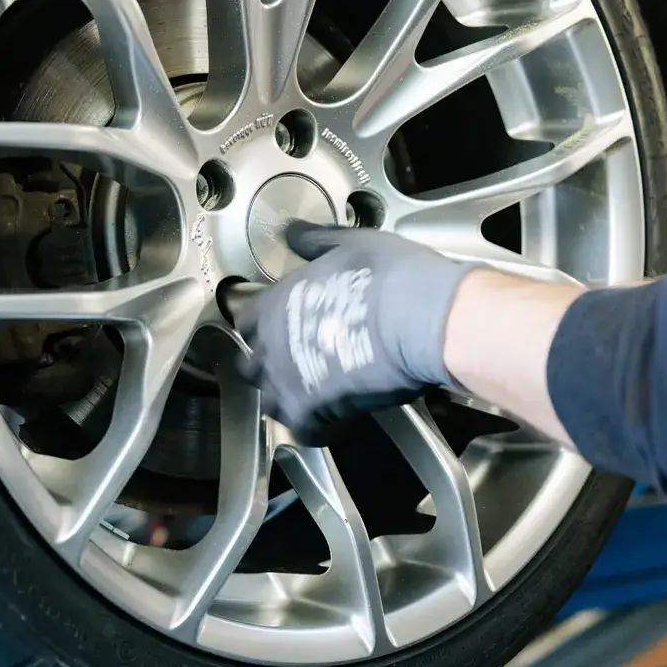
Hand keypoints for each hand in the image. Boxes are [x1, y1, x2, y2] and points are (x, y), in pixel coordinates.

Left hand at [234, 221, 476, 444]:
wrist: (421, 318)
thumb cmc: (392, 278)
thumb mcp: (350, 243)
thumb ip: (315, 242)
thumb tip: (296, 234)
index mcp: (277, 302)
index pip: (244, 319)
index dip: (260, 322)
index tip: (276, 322)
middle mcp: (274, 345)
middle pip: (251, 365)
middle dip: (269, 364)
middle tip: (297, 359)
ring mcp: (290, 382)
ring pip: (270, 402)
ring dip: (288, 399)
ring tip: (315, 393)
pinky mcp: (315, 412)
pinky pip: (304, 431)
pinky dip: (318, 429)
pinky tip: (338, 419)